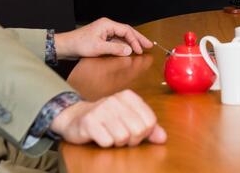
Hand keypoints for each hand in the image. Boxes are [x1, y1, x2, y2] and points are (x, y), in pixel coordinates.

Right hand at [52, 89, 166, 146]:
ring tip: (110, 135)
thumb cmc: (107, 120)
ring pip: (123, 137)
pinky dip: (105, 143)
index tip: (134, 131)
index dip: (144, 133)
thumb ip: (149, 128)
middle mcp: (115, 100)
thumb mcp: (130, 120)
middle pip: (138, 130)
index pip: (150, 121)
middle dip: (132, 139)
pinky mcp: (89, 122)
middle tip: (122, 136)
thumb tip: (163, 138)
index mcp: (129, 97)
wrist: (76, 118)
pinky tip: (100, 136)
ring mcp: (101, 109)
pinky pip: (107, 142)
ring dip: (117, 142)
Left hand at [56, 17, 151, 58]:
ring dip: (131, 43)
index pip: (126, 31)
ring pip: (122, 37)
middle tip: (149, 45)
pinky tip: (128, 51)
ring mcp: (105, 32)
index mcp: (107, 24)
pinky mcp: (102, 39)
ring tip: (141, 49)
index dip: (135, 41)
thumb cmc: (79, 44)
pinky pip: (116, 41)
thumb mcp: (98, 48)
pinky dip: (123, 46)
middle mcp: (107, 27)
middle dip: (138, 39)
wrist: (66, 46)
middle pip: (126, 31)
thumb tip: (129, 50)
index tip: (140, 50)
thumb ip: (115, 49)